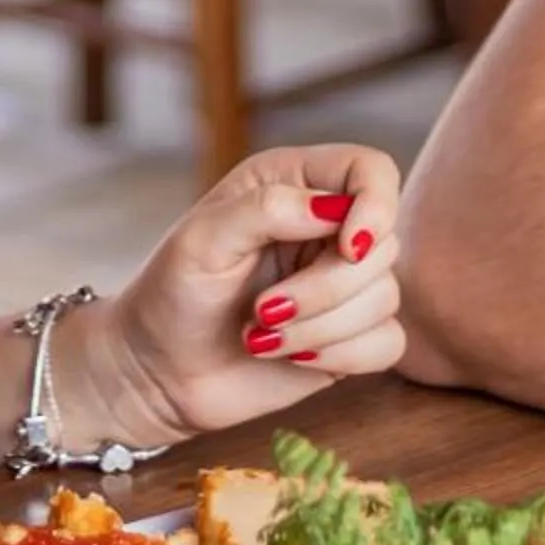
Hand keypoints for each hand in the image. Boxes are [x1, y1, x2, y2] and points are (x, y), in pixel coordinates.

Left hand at [68, 147, 405, 449]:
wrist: (157, 373)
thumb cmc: (170, 295)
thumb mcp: (203, 240)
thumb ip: (267, 209)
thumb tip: (335, 211)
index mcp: (294, 185)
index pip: (372, 172)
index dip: (376, 205)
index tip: (347, 246)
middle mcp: (327, 230)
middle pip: (383, 244)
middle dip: (326, 288)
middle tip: (263, 310)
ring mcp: (344, 286)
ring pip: (385, 298)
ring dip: (321, 328)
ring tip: (262, 336)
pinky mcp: (351, 338)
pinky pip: (387, 344)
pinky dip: (341, 356)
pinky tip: (291, 358)